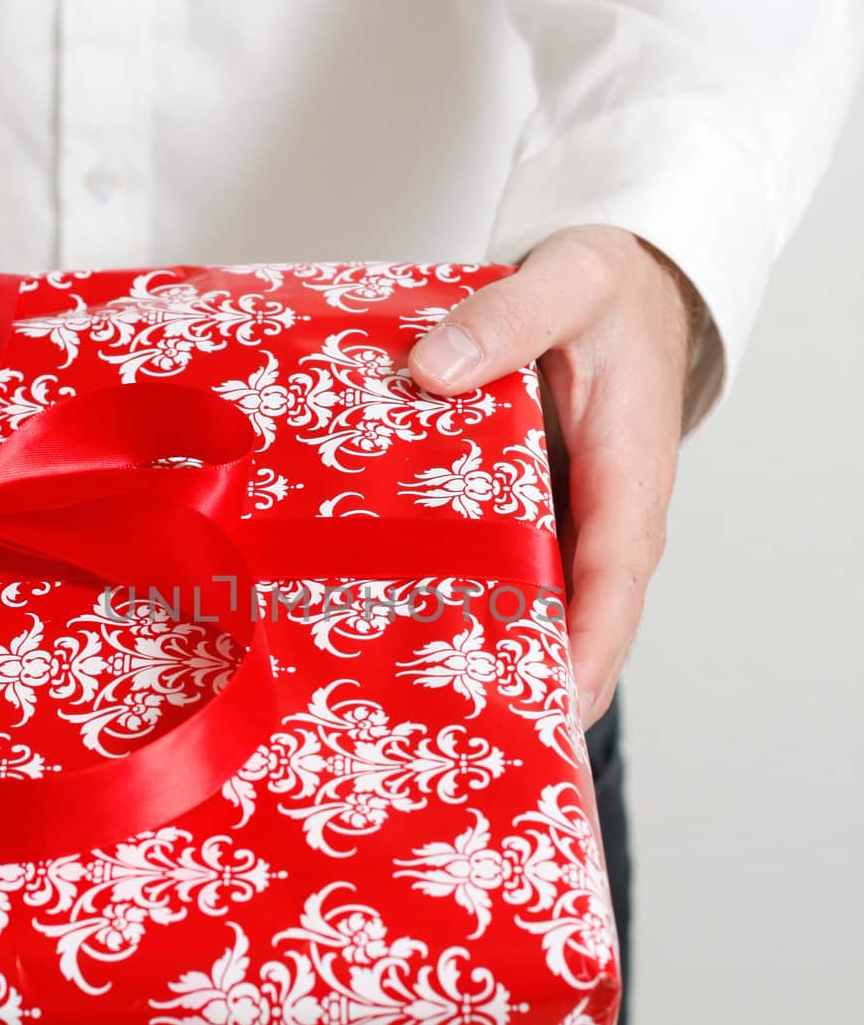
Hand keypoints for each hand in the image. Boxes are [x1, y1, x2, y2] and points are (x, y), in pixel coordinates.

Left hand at [408, 225, 699, 730]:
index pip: (612, 590)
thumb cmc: (610, 293)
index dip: (583, 655)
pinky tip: (397, 632)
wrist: (623, 289)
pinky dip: (464, 607)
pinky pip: (506, 576)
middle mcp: (602, 525)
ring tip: (415, 716)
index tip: (548, 712)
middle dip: (525, 689)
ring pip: (536, 612)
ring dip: (488, 660)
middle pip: (573, 629)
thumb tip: (433, 371)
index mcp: (627, 484)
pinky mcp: (535, 520)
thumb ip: (509, 318)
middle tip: (455, 741)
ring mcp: (567, 529)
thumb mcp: (569, 283)